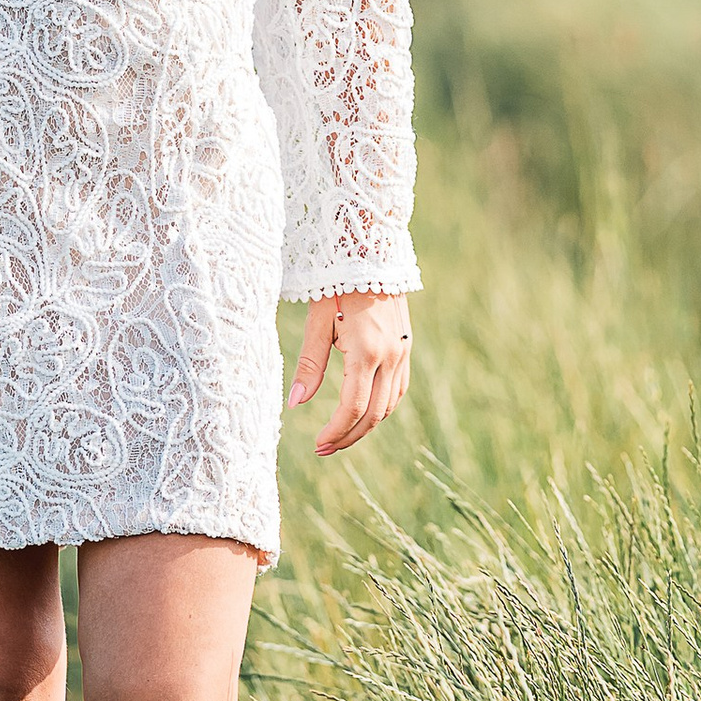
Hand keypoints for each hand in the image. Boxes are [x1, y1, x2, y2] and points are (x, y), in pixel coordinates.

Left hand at [288, 292, 411, 457]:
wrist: (369, 252)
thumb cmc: (336, 284)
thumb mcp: (317, 323)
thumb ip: (309, 365)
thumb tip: (295, 403)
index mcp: (367, 351)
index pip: (353, 406)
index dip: (336, 431)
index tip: (317, 444)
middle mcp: (390, 355)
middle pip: (373, 413)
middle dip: (348, 436)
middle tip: (323, 448)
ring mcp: (402, 351)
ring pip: (389, 404)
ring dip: (365, 425)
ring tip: (340, 436)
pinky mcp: (405, 346)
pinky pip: (398, 388)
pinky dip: (382, 407)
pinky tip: (363, 412)